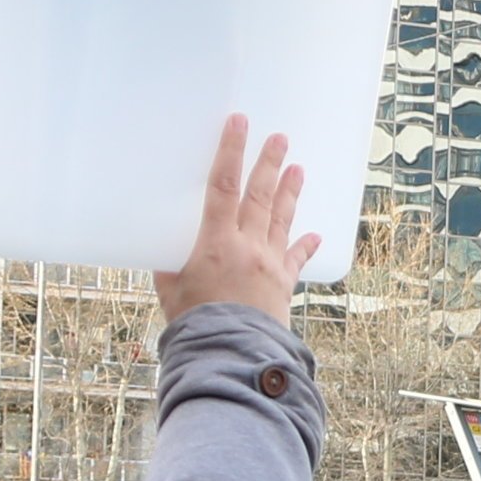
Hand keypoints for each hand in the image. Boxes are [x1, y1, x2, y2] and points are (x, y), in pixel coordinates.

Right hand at [153, 114, 315, 326]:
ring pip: (281, 219)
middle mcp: (248, 246)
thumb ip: (169, 268)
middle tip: (280, 138)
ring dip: (290, 192)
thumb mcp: (171, 292)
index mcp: (215, 243)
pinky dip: (305, 246)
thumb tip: (164, 256)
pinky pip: (295, 259)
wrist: (232, 356)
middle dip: (269, 163)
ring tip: (298, 168)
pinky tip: (315, 234)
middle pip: (260, 195)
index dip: (231, 152)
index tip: (240, 124)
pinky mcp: (283, 285)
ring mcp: (269, 264)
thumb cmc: (195, 327)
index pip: (223, 186)